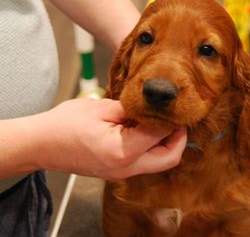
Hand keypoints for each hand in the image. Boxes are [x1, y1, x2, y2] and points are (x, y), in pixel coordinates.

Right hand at [33, 98, 186, 178]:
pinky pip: (144, 162)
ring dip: (166, 144)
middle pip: (169, 159)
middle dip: (179, 139)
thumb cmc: (66, 124)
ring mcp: (121, 173)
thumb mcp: (102, 108)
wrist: (41, 144)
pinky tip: (145, 129)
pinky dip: (152, 148)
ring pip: (158, 163)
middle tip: (177, 119)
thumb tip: (154, 109)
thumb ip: (132, 110)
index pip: (161, 135)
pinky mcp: (116, 171)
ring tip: (162, 121)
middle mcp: (125, 168)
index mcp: (123, 151)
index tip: (176, 106)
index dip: (172, 119)